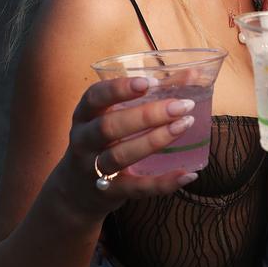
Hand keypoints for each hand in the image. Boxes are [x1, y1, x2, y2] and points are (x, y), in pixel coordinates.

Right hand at [59, 75, 198, 216]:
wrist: (76, 190)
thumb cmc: (104, 141)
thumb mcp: (113, 116)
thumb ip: (149, 95)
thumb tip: (191, 73)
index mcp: (85, 115)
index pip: (94, 97)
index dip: (119, 88)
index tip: (148, 83)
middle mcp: (84, 140)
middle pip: (109, 126)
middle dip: (146, 115)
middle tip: (181, 106)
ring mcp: (93, 169)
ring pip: (121, 155)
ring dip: (154, 141)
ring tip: (184, 126)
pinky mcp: (110, 193)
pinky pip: (137, 188)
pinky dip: (163, 183)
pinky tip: (187, 174)